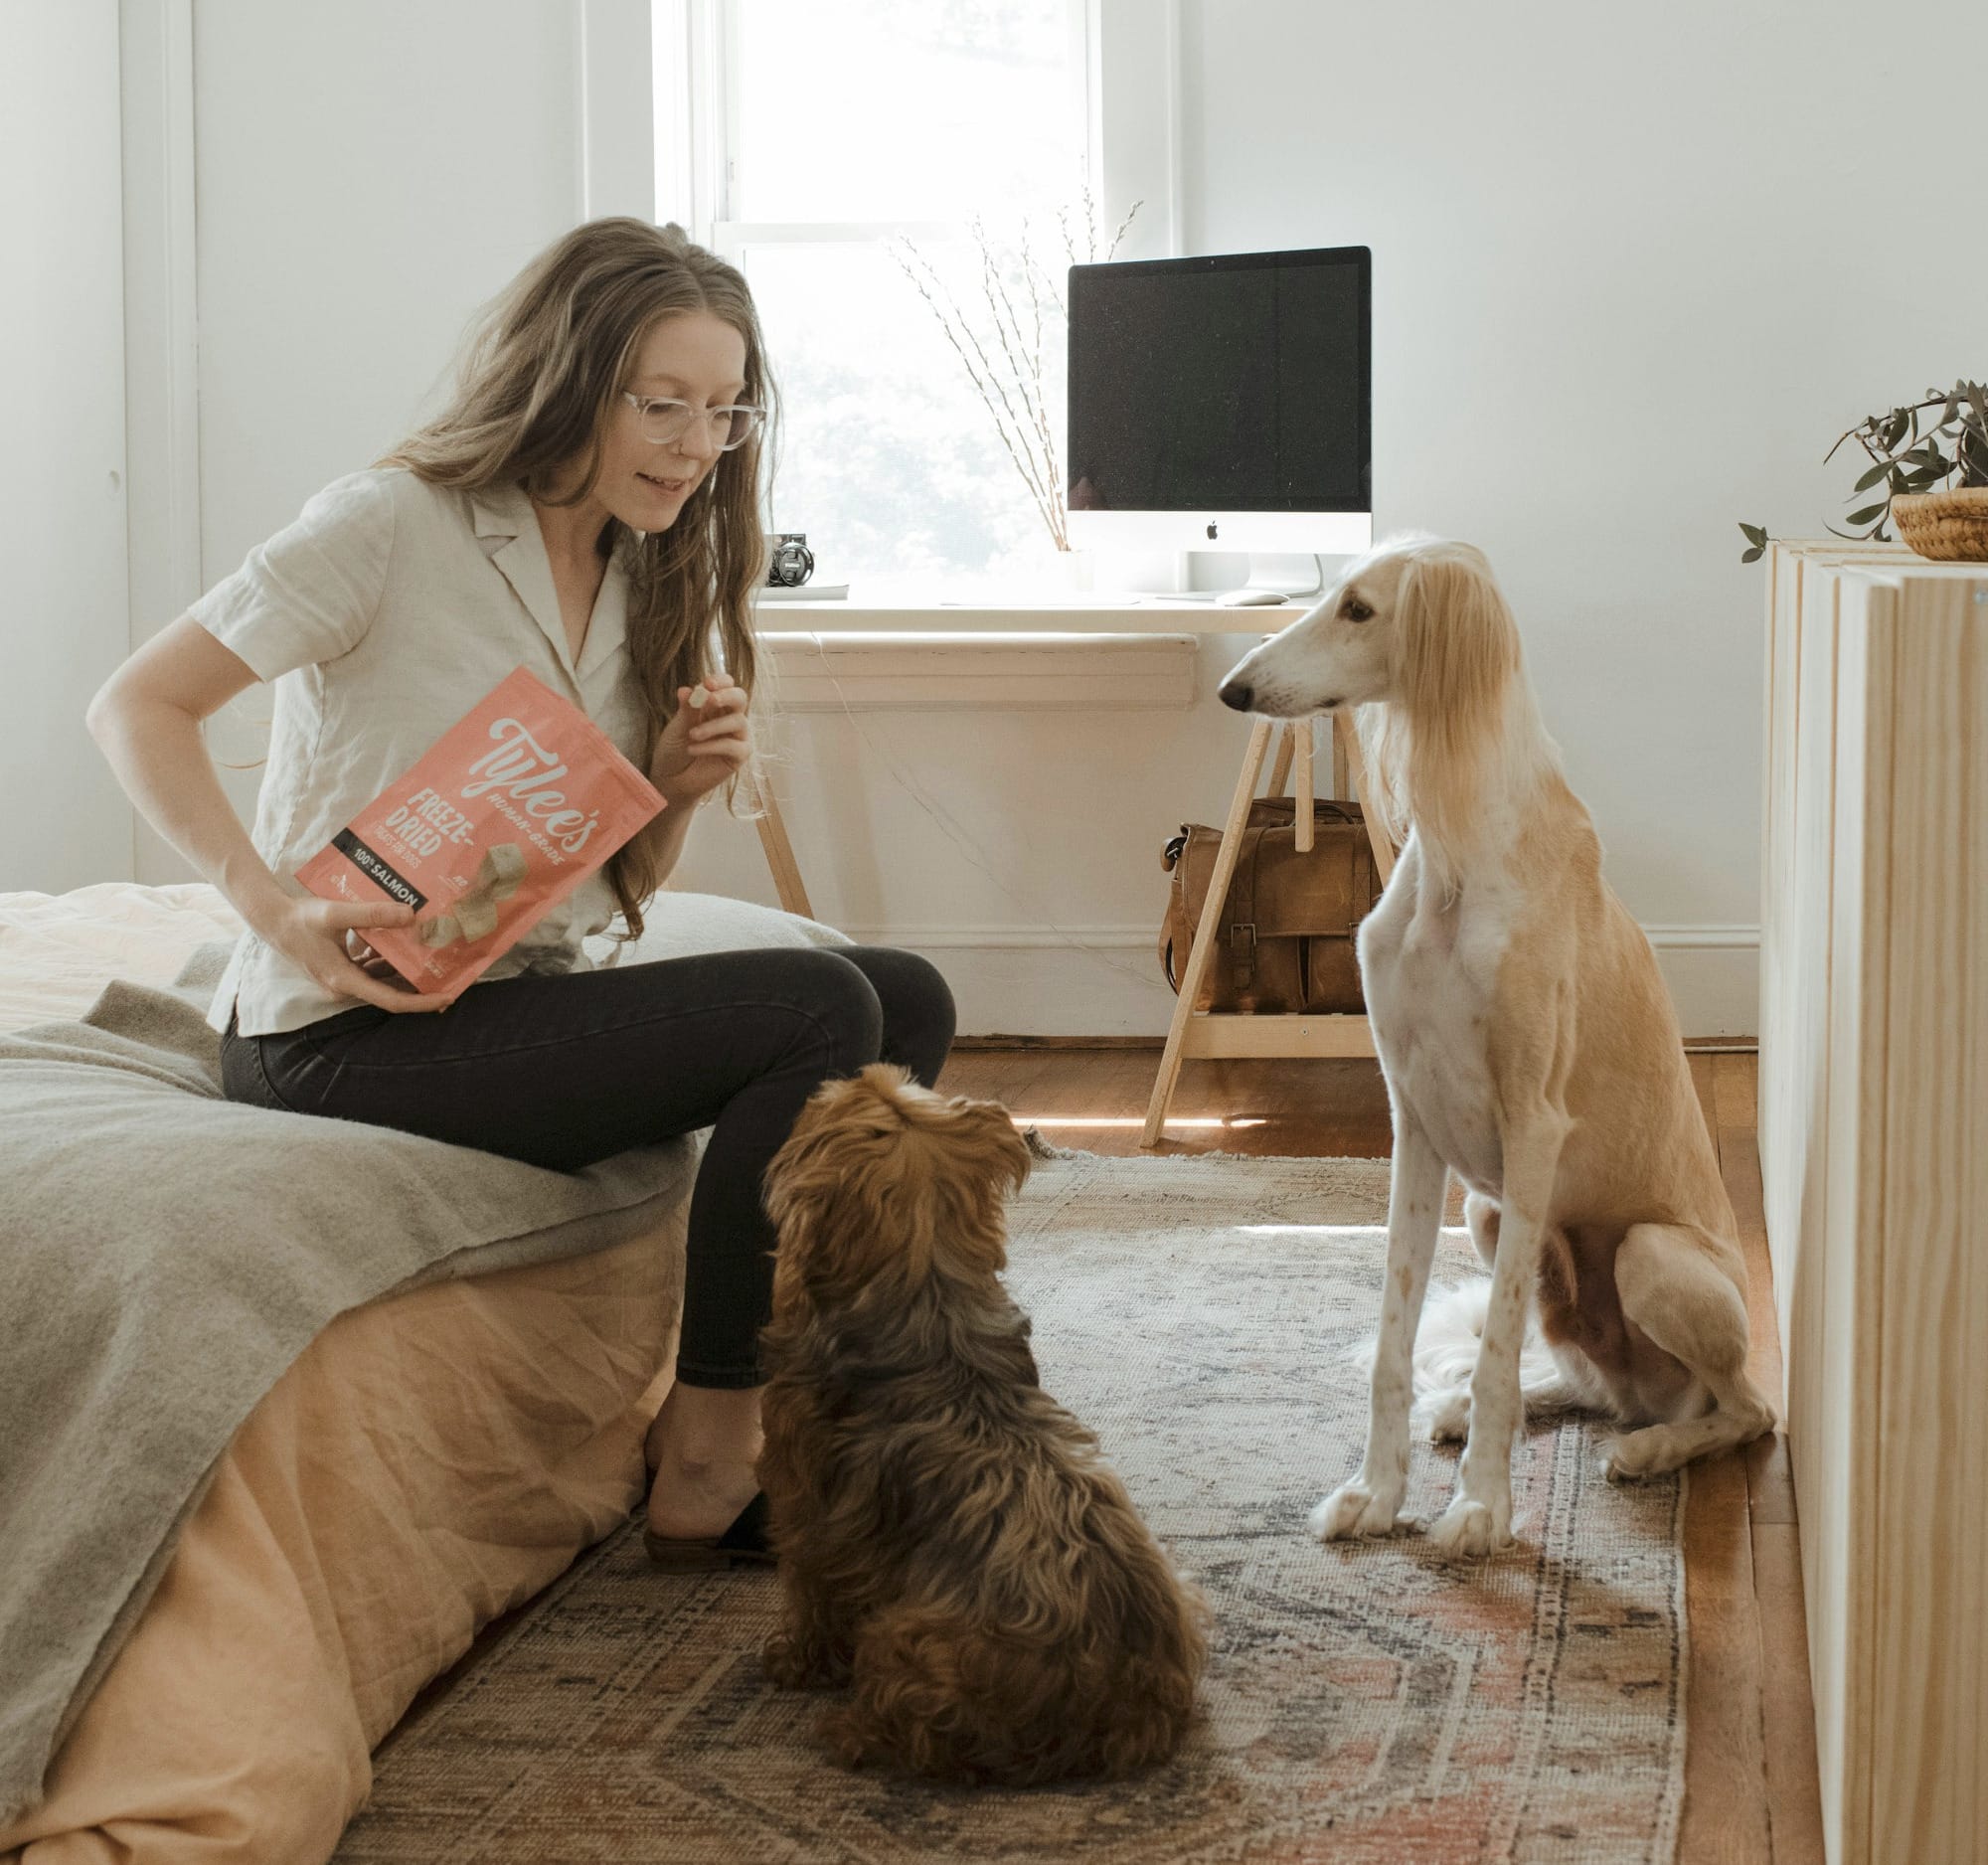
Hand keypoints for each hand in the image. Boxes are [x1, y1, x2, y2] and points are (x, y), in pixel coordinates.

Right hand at [252, 895, 455, 1013]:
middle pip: (390, 993)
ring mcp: (342, 979)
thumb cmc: (300, 918)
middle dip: (421, 987)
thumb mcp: (336, 913)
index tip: (447, 997)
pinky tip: (404, 943)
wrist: (271, 919)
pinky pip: (371, 969)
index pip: (390, 1000)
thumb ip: (372, 914)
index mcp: (344, 980)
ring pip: (382, 980)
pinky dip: (389, 960)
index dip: (421, 1002)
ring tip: (437, 959)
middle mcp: (344, 986)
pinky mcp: (341, 969)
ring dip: (406, 971)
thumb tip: (411, 915)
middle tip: (453, 978)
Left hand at [650, 672, 751, 809]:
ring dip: (713, 726)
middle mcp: (728, 718)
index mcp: (714, 706)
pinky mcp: (738, 756)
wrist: (670, 779)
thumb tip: (686, 689)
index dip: (720, 681)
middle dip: (727, 695)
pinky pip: (733, 746)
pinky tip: (693, 749)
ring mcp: (736, 737)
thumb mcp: (677, 727)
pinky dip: (712, 746)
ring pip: (739, 721)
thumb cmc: (673, 750)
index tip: (707, 683)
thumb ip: (686, 709)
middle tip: (710, 699)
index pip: (726, 685)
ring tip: (692, 735)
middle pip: (741, 698)